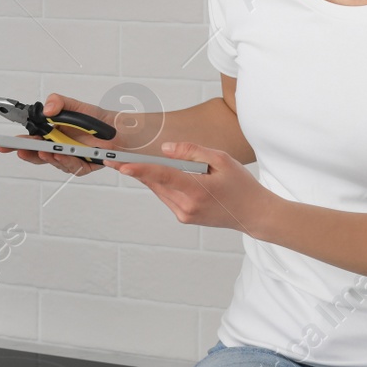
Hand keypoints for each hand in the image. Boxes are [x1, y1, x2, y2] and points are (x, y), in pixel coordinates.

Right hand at [0, 93, 116, 176]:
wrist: (119, 129)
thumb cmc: (96, 119)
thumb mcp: (75, 105)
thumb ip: (59, 102)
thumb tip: (47, 109)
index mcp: (51, 134)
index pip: (30, 140)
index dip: (16, 143)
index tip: (4, 144)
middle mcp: (58, 147)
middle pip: (37, 155)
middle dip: (27, 154)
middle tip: (20, 150)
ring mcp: (69, 158)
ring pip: (53, 162)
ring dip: (48, 158)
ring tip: (44, 152)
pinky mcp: (82, 166)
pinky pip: (72, 167)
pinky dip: (66, 161)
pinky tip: (63, 155)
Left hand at [114, 141, 270, 233]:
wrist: (254, 215)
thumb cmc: (242, 186)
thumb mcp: (222, 159)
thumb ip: (192, 151)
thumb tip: (165, 149)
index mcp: (197, 191)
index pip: (162, 177)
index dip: (139, 170)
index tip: (120, 165)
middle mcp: (187, 207)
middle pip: (155, 182)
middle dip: (135, 168)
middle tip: (111, 156)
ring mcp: (184, 215)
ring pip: (158, 189)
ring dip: (150, 175)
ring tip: (141, 162)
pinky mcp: (184, 217)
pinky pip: (166, 195)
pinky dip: (162, 183)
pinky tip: (169, 174)